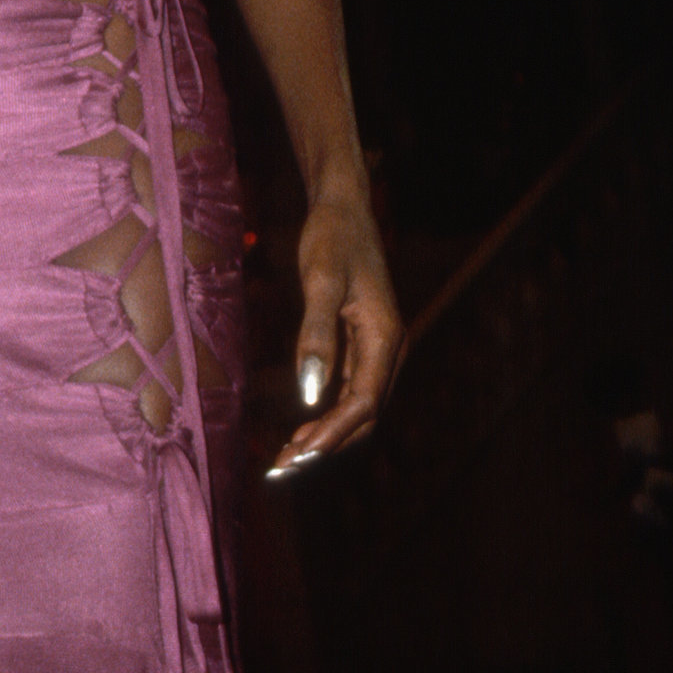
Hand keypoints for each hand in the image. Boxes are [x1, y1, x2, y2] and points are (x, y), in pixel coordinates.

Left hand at [266, 185, 403, 476]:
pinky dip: (328, 412)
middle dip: (329, 443)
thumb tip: (308, 393)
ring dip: (328, 434)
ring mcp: (377, 347)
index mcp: (385, 337)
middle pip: (365, 415)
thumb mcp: (320, 281)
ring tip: (288, 455)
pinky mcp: (362, 342)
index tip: (299, 455)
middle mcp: (388, 349)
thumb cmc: (331, 238)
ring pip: (359, 406)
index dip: (332, 433)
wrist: (343, 207)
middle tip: (284, 465)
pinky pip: (351, 389)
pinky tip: (301, 425)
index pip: (364, 403)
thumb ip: (315, 335)